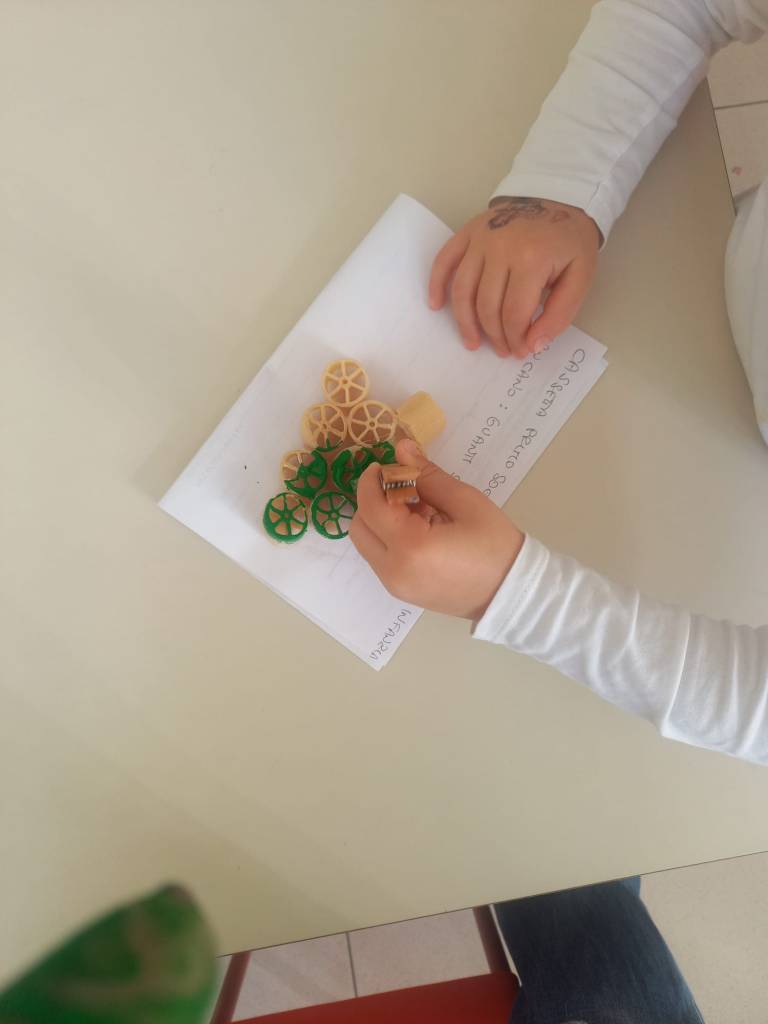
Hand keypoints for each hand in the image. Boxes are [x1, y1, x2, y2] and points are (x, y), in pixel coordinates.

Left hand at [350, 439, 524, 619]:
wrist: (512, 593)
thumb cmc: (495, 545)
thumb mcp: (465, 502)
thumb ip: (427, 475)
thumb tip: (401, 448)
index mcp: (410, 546)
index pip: (371, 505)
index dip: (372, 480)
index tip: (387, 464)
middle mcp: (393, 570)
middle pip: (360, 526)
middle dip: (373, 500)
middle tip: (402, 487)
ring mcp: (395, 585)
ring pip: (367, 543)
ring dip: (380, 520)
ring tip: (417, 510)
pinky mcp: (401, 591)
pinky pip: (381, 557)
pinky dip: (390, 537)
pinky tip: (420, 528)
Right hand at [429, 196, 599, 358]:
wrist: (558, 197)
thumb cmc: (570, 241)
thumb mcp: (581, 277)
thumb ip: (560, 314)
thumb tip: (533, 346)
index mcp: (531, 259)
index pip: (513, 314)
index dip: (516, 339)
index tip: (521, 351)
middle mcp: (500, 248)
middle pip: (486, 307)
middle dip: (494, 336)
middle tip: (503, 349)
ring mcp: (480, 239)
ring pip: (462, 291)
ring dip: (465, 322)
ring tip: (473, 342)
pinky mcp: (467, 232)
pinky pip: (444, 261)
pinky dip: (436, 284)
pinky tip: (436, 306)